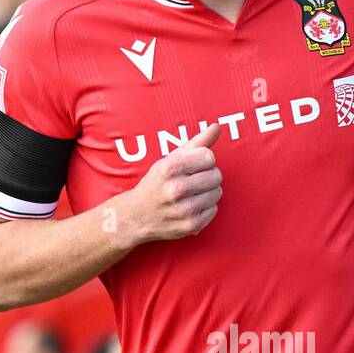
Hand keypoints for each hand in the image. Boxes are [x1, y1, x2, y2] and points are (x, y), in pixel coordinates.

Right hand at [125, 121, 222, 242]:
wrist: (136, 216)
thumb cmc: (156, 184)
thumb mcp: (170, 159)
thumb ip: (197, 142)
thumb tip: (217, 127)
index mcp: (170, 168)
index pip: (209, 157)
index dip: (203, 160)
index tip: (192, 166)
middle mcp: (176, 189)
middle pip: (216, 175)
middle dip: (207, 175)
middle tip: (193, 180)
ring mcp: (184, 210)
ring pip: (217, 192)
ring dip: (208, 191)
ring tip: (192, 193)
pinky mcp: (191, 226)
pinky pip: (214, 209)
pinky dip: (206, 207)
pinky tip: (191, 206)